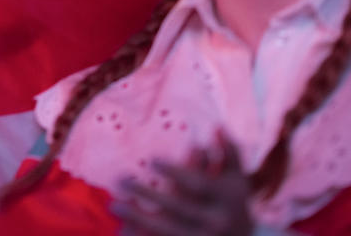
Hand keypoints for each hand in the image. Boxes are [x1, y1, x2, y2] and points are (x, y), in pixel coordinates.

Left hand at [112, 135, 251, 235]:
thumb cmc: (234, 204)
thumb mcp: (237, 179)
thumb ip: (230, 153)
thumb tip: (217, 125)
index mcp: (227, 200)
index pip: (198, 184)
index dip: (176, 172)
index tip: (152, 160)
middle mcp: (217, 222)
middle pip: (178, 208)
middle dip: (149, 195)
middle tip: (123, 179)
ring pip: (167, 230)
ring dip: (139, 218)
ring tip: (114, 205)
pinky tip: (122, 228)